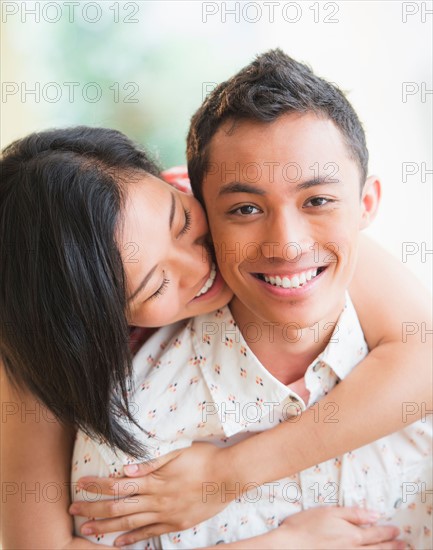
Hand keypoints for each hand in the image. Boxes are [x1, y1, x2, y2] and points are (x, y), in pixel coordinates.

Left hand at [70, 443, 232, 543]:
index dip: (97, 486)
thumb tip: (125, 470)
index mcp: (156, 480)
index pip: (118, 485)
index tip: (80, 484)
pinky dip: (132, 539)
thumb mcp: (177, 453)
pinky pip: (150, 534)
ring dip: (106, 527)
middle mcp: (157, 500)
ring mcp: (167, 515)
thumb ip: (150, 463)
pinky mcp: (176, 524)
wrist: (229, 477)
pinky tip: (118, 543)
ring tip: (86, 529)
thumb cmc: (204, 458)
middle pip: (118, 507)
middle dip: (93, 508)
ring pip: (130, 524)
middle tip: (73, 509)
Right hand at [235, 507, 404, 549]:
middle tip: (402, 544)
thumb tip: (375, 514)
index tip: (397, 530)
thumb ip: (354, 514)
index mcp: (352, 534)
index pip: (375, 533)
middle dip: (391, 546)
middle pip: (377, 548)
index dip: (388, 531)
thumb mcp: (330, 512)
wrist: (291, 545)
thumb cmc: (307, 526)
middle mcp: (352, 549)